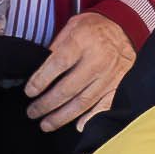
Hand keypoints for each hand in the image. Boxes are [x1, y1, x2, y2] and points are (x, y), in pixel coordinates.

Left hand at [21, 12, 137, 131]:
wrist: (125, 27)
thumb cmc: (93, 28)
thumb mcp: (71, 27)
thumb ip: (56, 48)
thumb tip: (39, 71)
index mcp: (83, 40)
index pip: (58, 64)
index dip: (41, 80)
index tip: (29, 92)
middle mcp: (98, 59)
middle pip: (69, 88)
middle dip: (47, 104)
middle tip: (33, 112)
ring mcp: (110, 74)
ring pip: (84, 101)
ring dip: (62, 116)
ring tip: (46, 124)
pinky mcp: (119, 84)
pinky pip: (105, 105)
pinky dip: (91, 118)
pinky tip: (77, 126)